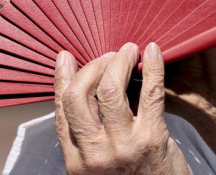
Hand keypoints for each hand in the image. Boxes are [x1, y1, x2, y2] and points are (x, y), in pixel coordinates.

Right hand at [54, 42, 192, 174]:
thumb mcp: (98, 166)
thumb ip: (89, 137)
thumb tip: (83, 92)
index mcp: (76, 161)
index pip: (62, 109)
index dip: (63, 79)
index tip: (66, 58)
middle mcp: (95, 154)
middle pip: (79, 95)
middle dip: (93, 66)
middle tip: (109, 56)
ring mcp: (123, 146)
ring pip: (110, 89)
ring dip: (120, 61)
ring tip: (130, 51)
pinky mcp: (152, 139)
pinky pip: (150, 92)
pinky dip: (153, 67)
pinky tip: (152, 52)